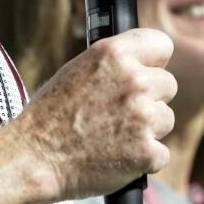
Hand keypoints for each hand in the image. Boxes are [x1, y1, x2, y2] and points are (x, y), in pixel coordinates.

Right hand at [12, 28, 176, 203]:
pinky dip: (143, 159)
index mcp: (114, 54)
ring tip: (114, 136)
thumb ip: (113, 64)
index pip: (161, 44)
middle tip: (121, 113)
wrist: (34, 158)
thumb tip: (141, 64)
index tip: (148, 71)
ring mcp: (143, 118)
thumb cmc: (50, 116)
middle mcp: (134, 81)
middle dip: (151, 99)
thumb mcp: (77, 70)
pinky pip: (160, 153)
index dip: (154, 61)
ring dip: (148, 129)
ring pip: (166, 119)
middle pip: (168, 85)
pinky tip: (117, 157)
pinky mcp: (147, 152)